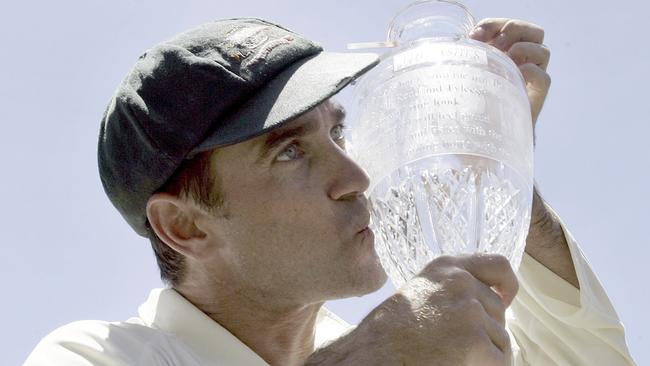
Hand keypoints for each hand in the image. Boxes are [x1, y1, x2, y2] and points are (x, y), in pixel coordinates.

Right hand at [306, 254, 517, 364]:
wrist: (371, 353)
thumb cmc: (388, 331)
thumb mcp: (420, 291)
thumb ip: (452, 289)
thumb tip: (492, 303)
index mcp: (447, 267)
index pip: (498, 264)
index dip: (507, 285)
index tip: (505, 299)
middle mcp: (461, 282)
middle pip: (499, 311)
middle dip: (486, 329)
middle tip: (454, 343)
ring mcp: (470, 311)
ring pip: (501, 338)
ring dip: (485, 352)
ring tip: (450, 355)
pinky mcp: (475, 341)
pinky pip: (500, 360)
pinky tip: (459, 365)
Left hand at [470, 18, 550, 125]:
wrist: (481, 139)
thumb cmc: (471, 106)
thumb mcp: (466, 76)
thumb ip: (471, 56)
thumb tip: (470, 39)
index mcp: (505, 53)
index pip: (508, 27)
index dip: (493, 25)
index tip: (474, 35)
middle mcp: (523, 63)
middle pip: (534, 32)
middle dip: (513, 30)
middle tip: (494, 46)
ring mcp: (531, 80)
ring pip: (543, 51)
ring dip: (522, 49)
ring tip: (505, 60)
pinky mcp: (535, 98)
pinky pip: (543, 78)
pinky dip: (530, 71)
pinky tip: (514, 74)